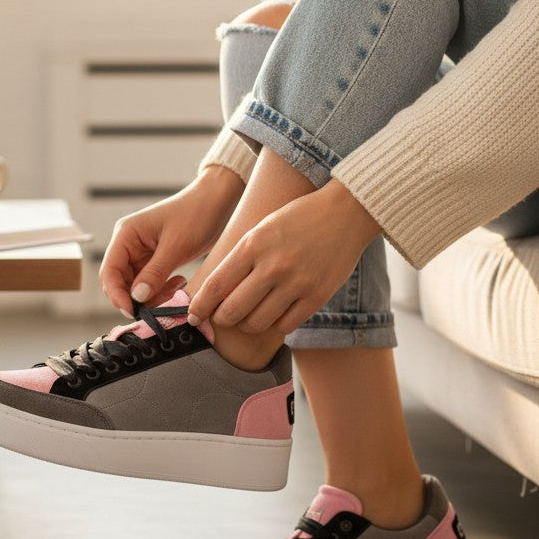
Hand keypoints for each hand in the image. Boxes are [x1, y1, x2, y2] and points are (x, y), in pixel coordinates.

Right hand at [99, 167, 243, 314]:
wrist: (216, 202)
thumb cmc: (195, 215)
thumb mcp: (175, 246)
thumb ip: (154, 273)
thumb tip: (136, 298)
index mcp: (126, 235)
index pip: (109, 271)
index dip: (116, 294)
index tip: (132, 312)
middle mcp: (129, 244)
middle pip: (119, 282)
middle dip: (136, 297)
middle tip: (160, 303)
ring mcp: (141, 253)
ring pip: (136, 287)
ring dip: (152, 295)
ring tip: (175, 287)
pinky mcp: (155, 260)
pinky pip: (150, 283)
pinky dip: (161, 289)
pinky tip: (178, 282)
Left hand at [186, 179, 380, 335]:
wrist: (345, 212)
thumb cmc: (298, 218)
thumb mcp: (261, 228)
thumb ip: (240, 257)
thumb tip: (214, 292)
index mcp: (253, 244)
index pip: (216, 285)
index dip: (200, 306)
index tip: (193, 316)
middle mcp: (273, 265)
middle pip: (233, 310)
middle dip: (221, 319)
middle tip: (221, 318)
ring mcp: (297, 283)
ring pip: (257, 323)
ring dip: (247, 325)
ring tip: (247, 317)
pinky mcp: (317, 296)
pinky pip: (285, 325)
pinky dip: (274, 325)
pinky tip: (273, 315)